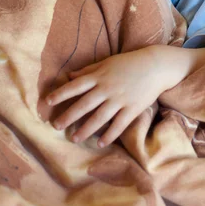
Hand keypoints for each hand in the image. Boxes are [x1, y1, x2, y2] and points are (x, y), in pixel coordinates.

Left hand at [46, 47, 180, 146]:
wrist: (155, 66)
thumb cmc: (129, 63)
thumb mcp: (107, 62)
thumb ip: (88, 70)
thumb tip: (69, 76)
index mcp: (100, 76)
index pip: (76, 86)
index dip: (62, 93)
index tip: (48, 101)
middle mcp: (107, 88)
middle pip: (84, 104)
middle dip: (69, 116)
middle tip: (55, 126)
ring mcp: (120, 99)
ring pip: (99, 117)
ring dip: (85, 129)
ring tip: (74, 138)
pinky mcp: (132, 108)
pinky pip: (118, 124)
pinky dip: (109, 134)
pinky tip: (100, 142)